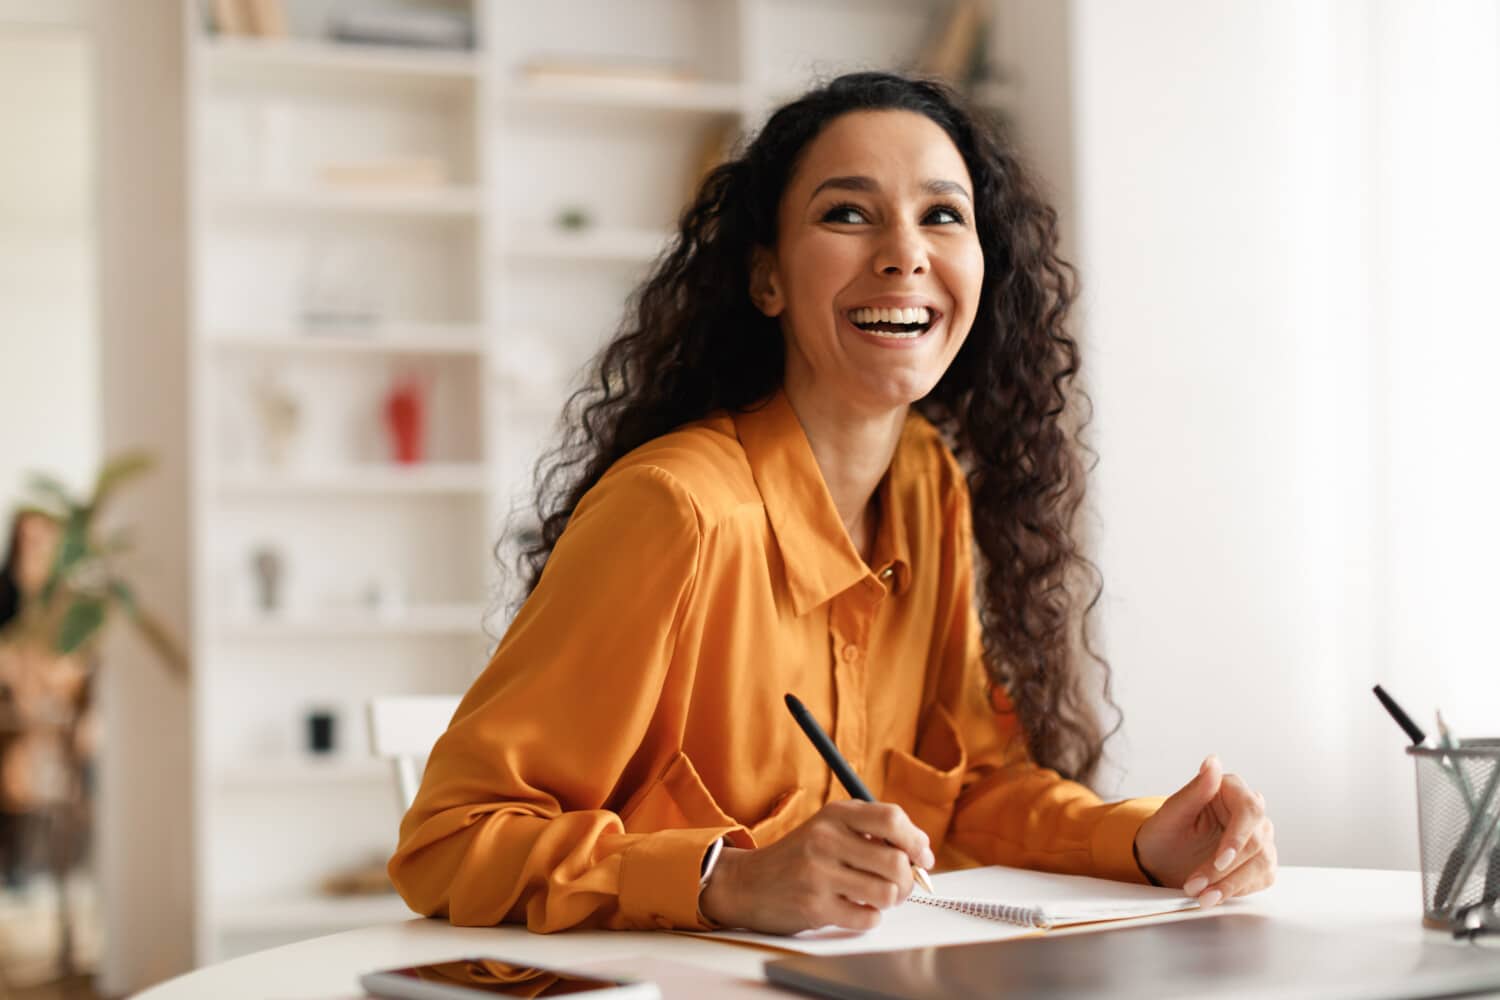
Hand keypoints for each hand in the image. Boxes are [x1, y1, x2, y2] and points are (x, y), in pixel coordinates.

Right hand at [698, 800, 935, 933]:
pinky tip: (856, 909)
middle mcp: (826, 839)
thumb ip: (871, 830)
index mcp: (834, 814)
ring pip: (887, 892)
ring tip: (876, 897)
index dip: (916, 841)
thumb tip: (922, 851)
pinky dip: (870, 918)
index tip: (923, 856)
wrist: (748, 883)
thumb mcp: (828, 827)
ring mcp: (819, 873)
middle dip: (908, 879)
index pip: (892, 819)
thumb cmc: (799, 857)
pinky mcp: (814, 906)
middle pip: (896, 861)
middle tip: (900, 885)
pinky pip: (867, 918)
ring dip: (890, 900)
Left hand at [1132, 755, 1275, 907]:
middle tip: (1195, 885)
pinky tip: (1214, 897)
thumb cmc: (1164, 832)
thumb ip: (1195, 789)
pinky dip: (1235, 892)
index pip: (1250, 810)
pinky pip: (1259, 879)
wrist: (1160, 859)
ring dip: (1229, 884)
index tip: (1220, 860)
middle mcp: (1251, 813)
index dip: (1238, 837)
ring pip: (1261, 863)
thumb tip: (1213, 761)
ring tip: (1200, 896)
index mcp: (1230, 790)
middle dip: (1223, 869)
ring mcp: (1259, 838)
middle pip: (1256, 842)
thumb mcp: (1171, 813)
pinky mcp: (1260, 863)